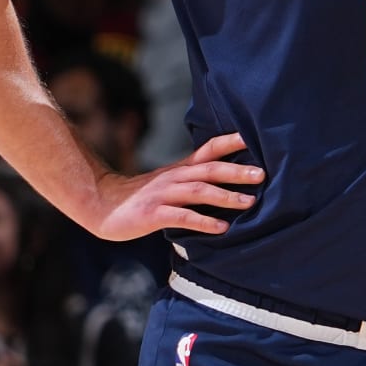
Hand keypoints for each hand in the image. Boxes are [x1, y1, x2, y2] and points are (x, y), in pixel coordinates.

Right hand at [85, 133, 263, 241]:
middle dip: (237, 171)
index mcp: (181, 168)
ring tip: (249, 202)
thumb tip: (235, 181)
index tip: (254, 138)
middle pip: (210, 169)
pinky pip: (182, 217)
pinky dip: (203, 221)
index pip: (209, 149)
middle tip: (263, 174)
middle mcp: (174, 177)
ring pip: (199, 191)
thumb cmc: (145, 197)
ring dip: (226, 196)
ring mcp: (163, 195)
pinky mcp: (153, 214)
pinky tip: (221, 228)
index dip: (230, 142)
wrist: (102, 205)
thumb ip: (197, 180)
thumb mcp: (172, 182)